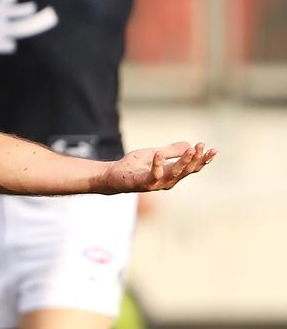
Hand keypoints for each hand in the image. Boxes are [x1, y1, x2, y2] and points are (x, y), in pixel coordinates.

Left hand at [101, 141, 215, 193]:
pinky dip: (157, 164)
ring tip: (190, 149)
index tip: (213, 150)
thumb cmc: (134, 166)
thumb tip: (189, 145)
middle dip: (196, 159)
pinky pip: (152, 175)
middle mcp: (167, 181)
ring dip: (183, 162)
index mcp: (172, 174)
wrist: (114, 175)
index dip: (203, 160)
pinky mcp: (142, 184)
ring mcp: (156, 184)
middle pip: (186, 171)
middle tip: (202, 146)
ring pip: (174, 173)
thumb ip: (171, 151)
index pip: (191, 168)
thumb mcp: (156, 154)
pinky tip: (159, 153)